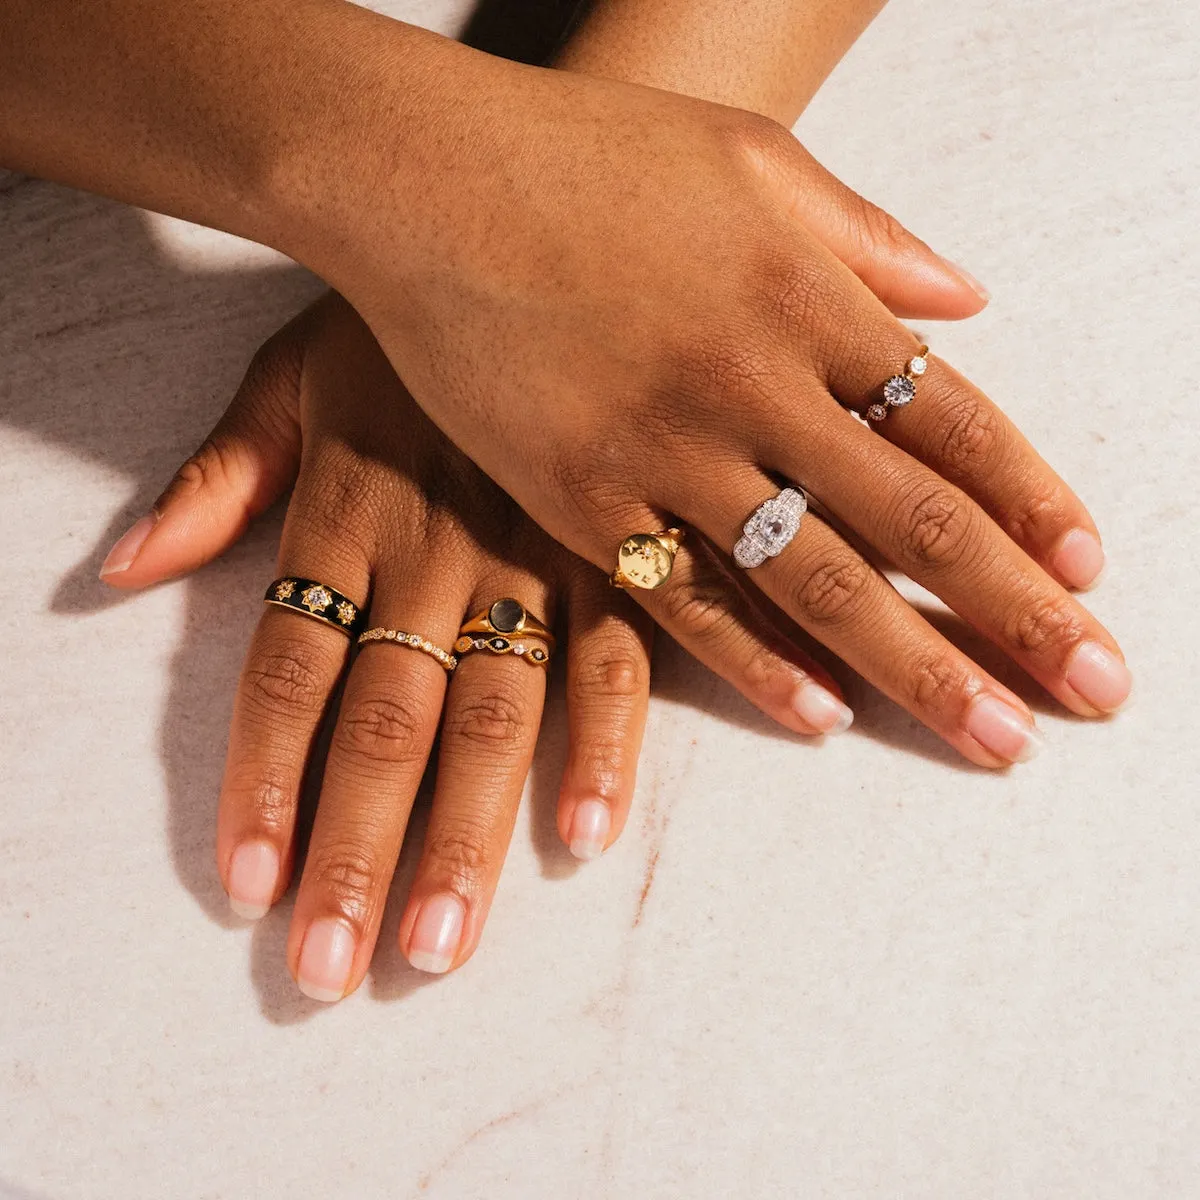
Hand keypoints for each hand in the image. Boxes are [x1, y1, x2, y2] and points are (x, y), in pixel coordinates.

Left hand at [101, 294, 848, 991]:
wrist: (544, 233)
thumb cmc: (410, 321)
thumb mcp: (289, 372)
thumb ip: (216, 478)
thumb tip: (118, 574)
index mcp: (350, 511)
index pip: (289, 669)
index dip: (263, 783)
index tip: (249, 888)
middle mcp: (438, 550)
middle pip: (386, 720)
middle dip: (357, 845)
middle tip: (338, 963)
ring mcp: (535, 555)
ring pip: (496, 711)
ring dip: (468, 831)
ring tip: (442, 937)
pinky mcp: (617, 549)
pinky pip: (618, 654)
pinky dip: (607, 745)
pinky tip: (589, 832)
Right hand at [308, 62, 1126, 766]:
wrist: (427, 178)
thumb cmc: (584, 156)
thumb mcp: (745, 158)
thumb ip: (864, 232)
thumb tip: (968, 296)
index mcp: (805, 293)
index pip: (953, 417)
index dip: (1030, 499)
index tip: (1089, 569)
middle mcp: (753, 382)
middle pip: (913, 519)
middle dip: (1016, 613)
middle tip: (1092, 691)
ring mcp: (665, 450)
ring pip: (815, 580)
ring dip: (917, 668)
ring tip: (995, 737)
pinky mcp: (578, 500)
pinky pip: (684, 599)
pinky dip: (756, 663)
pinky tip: (824, 717)